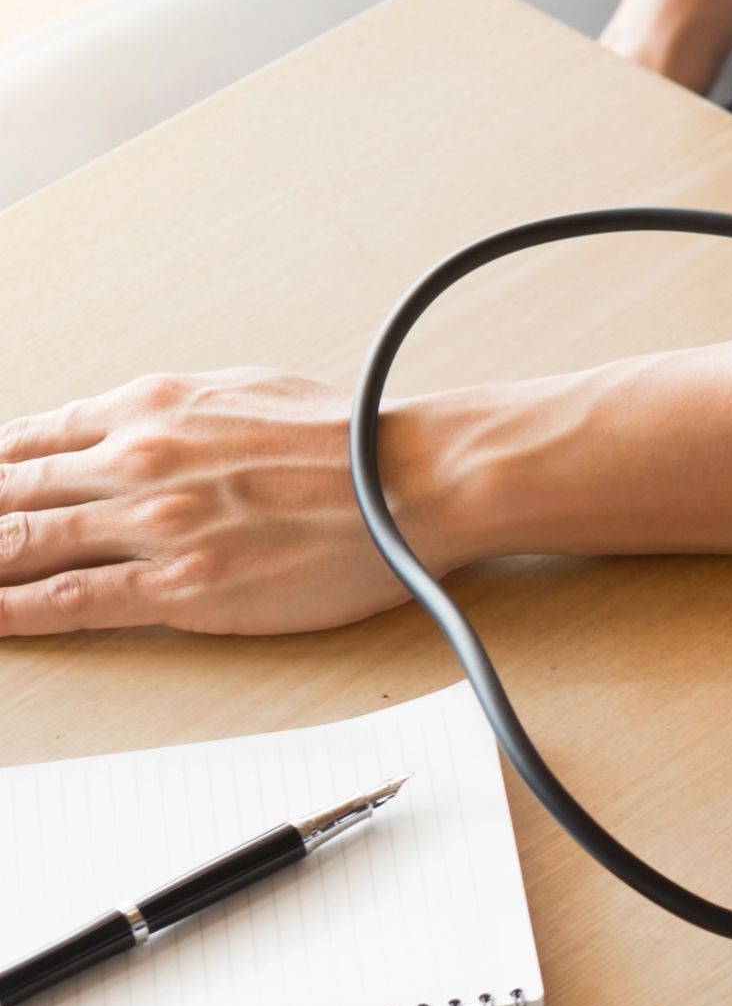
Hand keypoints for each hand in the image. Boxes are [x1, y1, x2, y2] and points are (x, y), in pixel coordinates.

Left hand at [0, 371, 463, 636]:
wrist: (416, 481)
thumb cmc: (351, 440)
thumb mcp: (240, 392)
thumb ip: (169, 415)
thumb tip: (125, 432)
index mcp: (147, 407)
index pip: (23, 440)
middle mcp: (134, 460)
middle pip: (5, 492)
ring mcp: (153, 525)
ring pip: (18, 544)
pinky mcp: (181, 586)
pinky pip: (68, 601)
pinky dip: (12, 613)